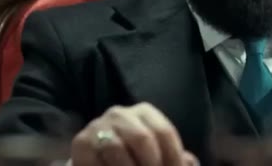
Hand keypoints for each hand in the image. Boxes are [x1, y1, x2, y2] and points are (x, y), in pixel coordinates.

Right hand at [70, 103, 198, 165]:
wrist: (99, 158)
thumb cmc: (134, 156)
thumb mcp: (156, 153)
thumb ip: (175, 157)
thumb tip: (190, 164)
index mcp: (144, 112)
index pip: (165, 133)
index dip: (173, 158)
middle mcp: (121, 113)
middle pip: (143, 138)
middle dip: (153, 165)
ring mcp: (98, 125)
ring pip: (118, 149)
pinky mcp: (80, 142)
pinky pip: (97, 160)